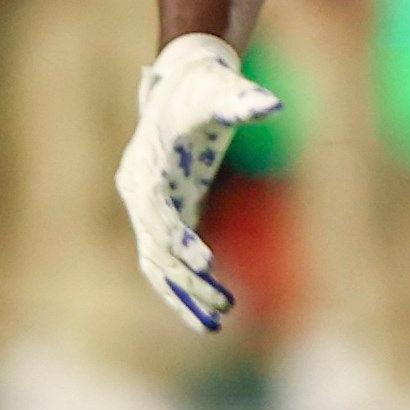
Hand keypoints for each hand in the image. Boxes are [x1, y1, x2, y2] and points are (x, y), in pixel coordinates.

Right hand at [114, 33, 280, 330]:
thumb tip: (271, 105)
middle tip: (226, 304)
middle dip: (188, 277)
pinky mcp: (160, 217)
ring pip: (156, 262)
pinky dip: (181, 289)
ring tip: (217, 325)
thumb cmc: (203, 88)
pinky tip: (206, 317)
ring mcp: (144, 207)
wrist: (181, 84)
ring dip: (183, 294)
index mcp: (147, 164)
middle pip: (156, 245)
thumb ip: (242, 100)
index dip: (178, 237)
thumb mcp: (221, 91)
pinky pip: (163, 261)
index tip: (207, 262)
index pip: (157, 210)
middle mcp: (137, 190)